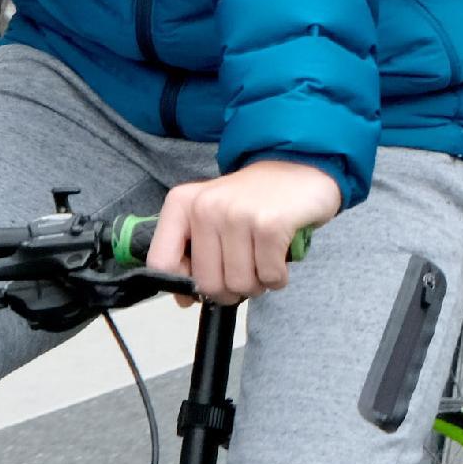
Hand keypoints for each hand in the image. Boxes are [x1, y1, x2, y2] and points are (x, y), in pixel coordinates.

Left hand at [147, 160, 340, 305]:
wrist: (301, 164)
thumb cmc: (255, 200)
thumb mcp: (212, 215)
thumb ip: (192, 252)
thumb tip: (184, 298)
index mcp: (182, 204)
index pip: (161, 262)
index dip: (182, 286)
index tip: (200, 287)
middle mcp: (205, 206)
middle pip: (206, 282)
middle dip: (231, 291)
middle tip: (246, 274)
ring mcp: (237, 214)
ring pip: (239, 283)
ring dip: (257, 284)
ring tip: (264, 264)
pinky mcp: (270, 224)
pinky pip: (269, 275)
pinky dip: (278, 278)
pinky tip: (281, 261)